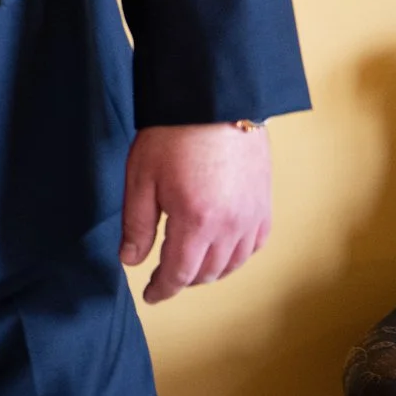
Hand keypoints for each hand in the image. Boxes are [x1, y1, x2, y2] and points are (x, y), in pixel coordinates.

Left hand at [120, 122, 272, 302]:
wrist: (214, 100)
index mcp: (196, 223)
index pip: (179, 274)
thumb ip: (137, 225)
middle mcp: (230, 227)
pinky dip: (237, 256)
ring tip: (190, 266)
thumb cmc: (173, 135)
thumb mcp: (141, 179)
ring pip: (233, 264)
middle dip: (183, 280)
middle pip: (207, 273)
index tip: (150, 295)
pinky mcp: (264, 204)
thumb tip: (130, 260)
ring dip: (210, 272)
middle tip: (164, 277)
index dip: (162, 289)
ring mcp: (252, 217)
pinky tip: (222, 250)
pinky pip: (254, 245)